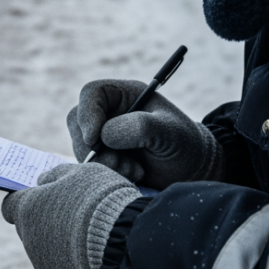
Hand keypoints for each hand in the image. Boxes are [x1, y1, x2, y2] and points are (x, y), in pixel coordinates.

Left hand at [1, 163, 141, 268]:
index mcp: (28, 210)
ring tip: (91, 238)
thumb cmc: (100, 200)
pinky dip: (75, 265)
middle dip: (45, 223)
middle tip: (73, 216)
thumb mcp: (80, 173)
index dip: (23, 200)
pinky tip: (95, 257)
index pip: (10, 206)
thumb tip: (43, 180)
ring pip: (46, 252)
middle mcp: (30, 240)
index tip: (40, 199)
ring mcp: (44, 266)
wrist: (123, 242)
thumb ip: (56, 175)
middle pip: (29, 230)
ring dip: (61, 244)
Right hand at [67, 79, 220, 188]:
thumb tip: (104, 135)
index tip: (94, 138)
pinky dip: (106, 173)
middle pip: (78, 121)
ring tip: (134, 170)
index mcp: (125, 94)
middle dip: (92, 146)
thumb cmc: (184, 144)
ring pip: (81, 146)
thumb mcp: (168, 132)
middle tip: (117, 162)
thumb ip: (140, 127)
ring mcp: (104, 135)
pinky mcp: (103, 157)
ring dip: (102, 163)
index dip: (88, 114)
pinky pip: (89, 165)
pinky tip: (132, 175)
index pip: (91, 93)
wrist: (191, 171)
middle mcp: (110, 112)